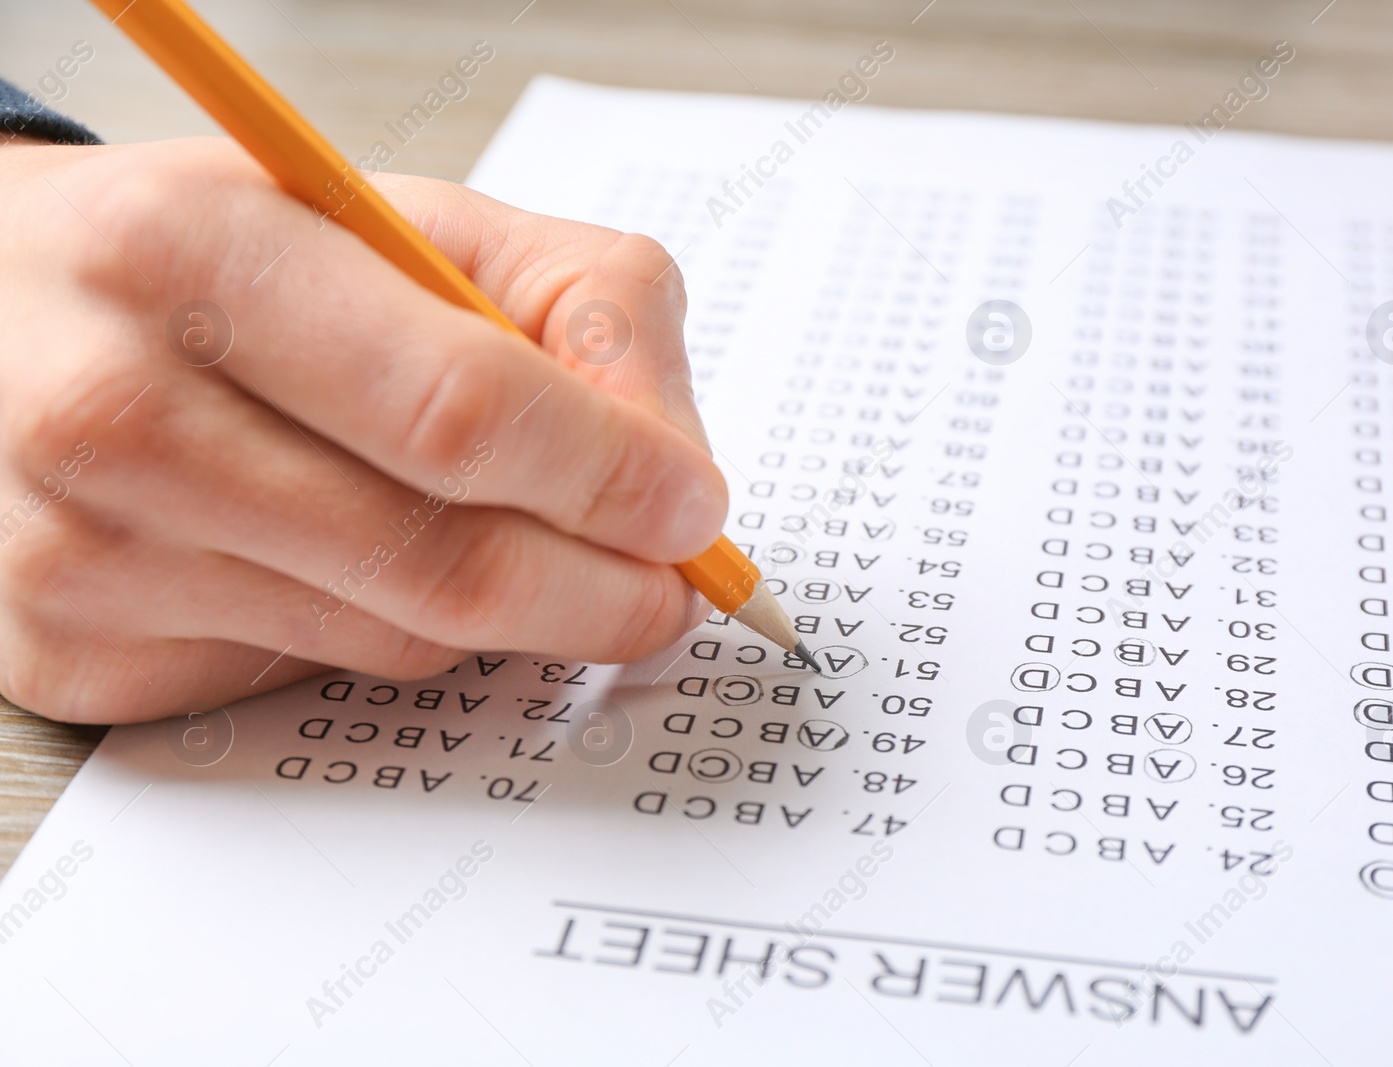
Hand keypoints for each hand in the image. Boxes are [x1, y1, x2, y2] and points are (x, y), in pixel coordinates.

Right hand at [0, 137, 726, 722]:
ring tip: (505, 531)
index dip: (610, 476)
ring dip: (504, 609)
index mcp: (201, 252)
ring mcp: (78, 554)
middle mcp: (114, 411)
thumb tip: (672, 468)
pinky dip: (387, 632)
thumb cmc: (233, 258)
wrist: (5, 313)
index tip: (693, 509)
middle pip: (442, 563)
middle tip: (670, 586)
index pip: (458, 410)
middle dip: (602, 591)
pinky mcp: (73, 658)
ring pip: (397, 640)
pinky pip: (316, 680)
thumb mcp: (411, 220)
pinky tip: (353, 555)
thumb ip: (579, 308)